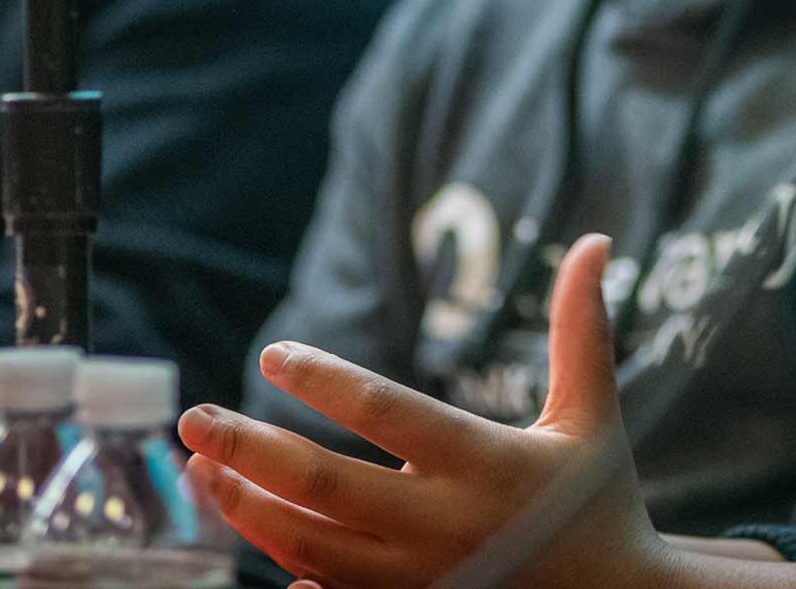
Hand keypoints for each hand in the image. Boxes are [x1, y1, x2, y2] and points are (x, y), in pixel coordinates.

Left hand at [181, 234, 671, 588]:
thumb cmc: (600, 499)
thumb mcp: (591, 412)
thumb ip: (581, 328)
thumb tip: (594, 240)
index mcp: (485, 464)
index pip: (385, 414)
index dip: (324, 382)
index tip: (274, 354)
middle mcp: (444, 525)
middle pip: (325, 486)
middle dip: (250, 451)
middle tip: (195, 419)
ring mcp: (421, 578)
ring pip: (310, 547)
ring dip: (246, 508)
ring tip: (200, 470)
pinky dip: (280, 564)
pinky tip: (243, 527)